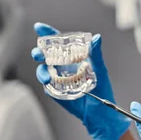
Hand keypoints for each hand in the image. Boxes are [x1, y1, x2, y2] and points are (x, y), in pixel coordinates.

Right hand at [31, 22, 129, 139]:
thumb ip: (96, 54)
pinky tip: (47, 82)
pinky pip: (46, 84)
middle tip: (39, 54)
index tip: (38, 27)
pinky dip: (44, 81)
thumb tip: (97, 38)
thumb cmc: (102, 88)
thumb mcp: (100, 69)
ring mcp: (58, 78)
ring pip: (42, 68)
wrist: (100, 112)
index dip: (48, 34)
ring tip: (45, 75)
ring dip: (40, 69)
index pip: (58, 42)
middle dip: (39, 51)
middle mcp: (63, 65)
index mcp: (73, 56)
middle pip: (45, 54)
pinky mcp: (55, 90)